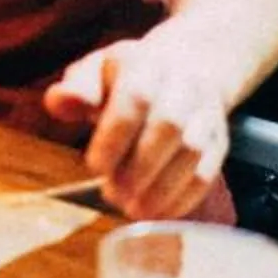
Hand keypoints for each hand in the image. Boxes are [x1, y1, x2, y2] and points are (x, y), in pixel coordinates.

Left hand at [41, 34, 232, 219]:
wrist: (185, 66)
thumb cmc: (125, 77)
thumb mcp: (94, 71)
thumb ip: (75, 89)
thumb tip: (59, 103)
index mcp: (146, 65)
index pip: (136, 97)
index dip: (115, 135)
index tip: (94, 167)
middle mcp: (183, 86)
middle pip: (170, 126)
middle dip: (140, 167)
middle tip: (112, 195)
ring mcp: (206, 114)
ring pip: (193, 153)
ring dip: (161, 188)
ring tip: (131, 209)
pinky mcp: (218, 142)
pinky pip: (207, 173)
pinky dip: (182, 198)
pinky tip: (156, 213)